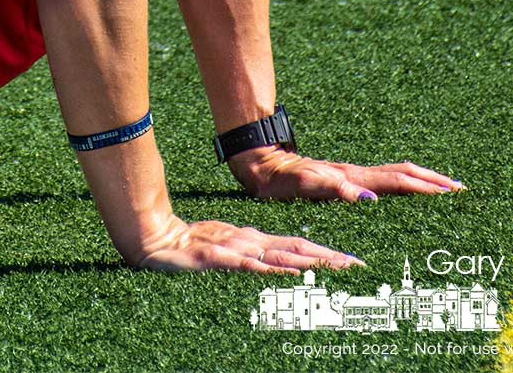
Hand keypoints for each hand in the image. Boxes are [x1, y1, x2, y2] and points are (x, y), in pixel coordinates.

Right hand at [131, 216, 361, 274]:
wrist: (154, 238)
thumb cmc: (191, 246)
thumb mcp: (228, 250)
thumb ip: (254, 256)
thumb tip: (286, 264)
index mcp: (254, 240)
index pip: (298, 247)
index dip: (327, 254)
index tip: (355, 263)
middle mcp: (249, 241)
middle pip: (296, 249)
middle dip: (329, 258)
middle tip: (358, 267)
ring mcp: (233, 247)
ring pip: (277, 255)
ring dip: (308, 262)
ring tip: (335, 268)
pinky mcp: (214, 257)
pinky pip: (245, 264)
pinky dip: (268, 268)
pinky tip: (286, 273)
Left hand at [230, 147, 464, 202]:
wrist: (261, 166)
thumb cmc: (282, 180)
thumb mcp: (306, 186)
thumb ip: (336, 190)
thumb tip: (369, 199)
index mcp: (353, 177)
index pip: (398, 182)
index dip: (426, 188)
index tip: (454, 193)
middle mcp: (357, 174)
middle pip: (403, 174)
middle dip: (433, 181)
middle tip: (461, 190)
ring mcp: (352, 175)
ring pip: (395, 175)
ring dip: (421, 181)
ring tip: (444, 189)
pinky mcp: (345, 179)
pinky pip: (382, 181)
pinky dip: (402, 184)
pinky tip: (405, 192)